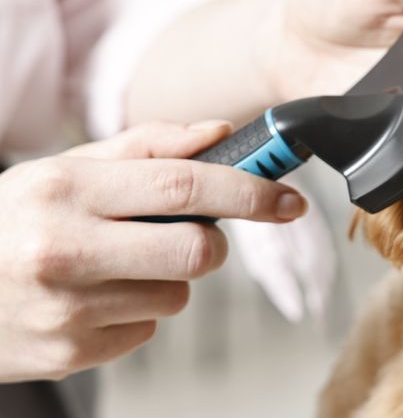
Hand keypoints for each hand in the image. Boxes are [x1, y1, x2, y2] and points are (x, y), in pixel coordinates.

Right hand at [0, 121, 306, 381]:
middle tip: (185, 232)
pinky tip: (93, 296)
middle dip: (210, 241)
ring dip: (166, 277)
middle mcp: (63, 250)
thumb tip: (221, 134)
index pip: (185, 186)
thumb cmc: (11, 222)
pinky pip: (146, 330)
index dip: (250, 191)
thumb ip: (149, 148)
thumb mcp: (65, 169)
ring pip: (177, 295)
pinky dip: (136, 311)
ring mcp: (65, 310)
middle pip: (198, 251)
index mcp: (66, 190)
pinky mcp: (69, 354)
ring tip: (113, 264)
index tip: (289, 199)